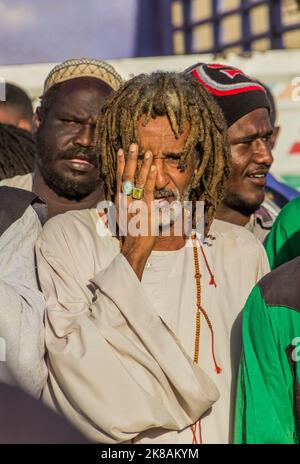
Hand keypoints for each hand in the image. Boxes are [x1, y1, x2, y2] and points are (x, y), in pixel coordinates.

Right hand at [116, 143, 156, 279]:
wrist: (133, 248)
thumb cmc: (131, 235)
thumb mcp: (126, 218)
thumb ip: (129, 206)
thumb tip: (131, 198)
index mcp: (120, 201)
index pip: (120, 178)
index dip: (121, 164)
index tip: (121, 150)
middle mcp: (125, 200)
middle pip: (127, 175)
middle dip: (131, 159)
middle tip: (133, 144)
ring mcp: (135, 203)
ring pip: (138, 180)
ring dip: (143, 164)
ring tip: (147, 151)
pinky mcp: (146, 208)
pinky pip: (149, 190)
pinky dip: (151, 178)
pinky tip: (153, 167)